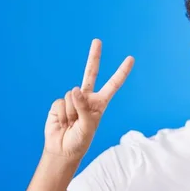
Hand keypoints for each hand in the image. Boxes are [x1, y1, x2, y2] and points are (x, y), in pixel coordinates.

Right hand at [43, 39, 133, 160]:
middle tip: (97, 40)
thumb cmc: (80, 141)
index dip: (121, 72)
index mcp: (99, 104)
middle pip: (91, 73)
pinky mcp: (59, 103)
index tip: (130, 59)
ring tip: (71, 124)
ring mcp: (72, 99)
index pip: (113, 85)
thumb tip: (74, 88)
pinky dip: (62, 113)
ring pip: (73, 95)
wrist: (62, 149)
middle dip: (94, 57)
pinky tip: (62, 122)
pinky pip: (61, 102)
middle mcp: (87, 98)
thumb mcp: (88, 126)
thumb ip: (83, 107)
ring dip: (71, 113)